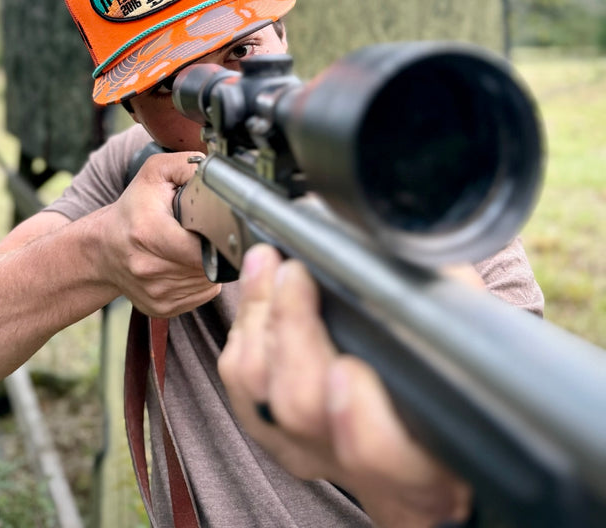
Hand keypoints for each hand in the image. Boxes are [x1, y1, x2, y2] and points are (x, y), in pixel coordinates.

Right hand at [95, 151, 220, 317]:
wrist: (103, 249)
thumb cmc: (132, 210)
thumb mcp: (154, 173)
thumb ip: (186, 164)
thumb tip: (215, 171)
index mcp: (149, 233)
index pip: (202, 247)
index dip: (215, 235)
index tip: (213, 224)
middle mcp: (150, 268)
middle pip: (208, 264)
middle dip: (213, 247)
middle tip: (201, 232)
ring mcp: (156, 293)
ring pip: (209, 281)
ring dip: (209, 264)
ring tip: (192, 246)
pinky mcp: (162, 308)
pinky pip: (202, 295)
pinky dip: (202, 280)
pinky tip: (187, 263)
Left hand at [218, 244, 472, 527]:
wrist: (432, 431)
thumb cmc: (459, 377)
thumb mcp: (476, 342)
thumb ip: (449, 306)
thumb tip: (409, 248)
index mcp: (431, 465)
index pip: (389, 459)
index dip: (360, 423)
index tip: (347, 366)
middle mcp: (366, 474)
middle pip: (306, 412)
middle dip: (293, 333)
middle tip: (296, 273)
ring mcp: (316, 456)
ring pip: (264, 398)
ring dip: (261, 321)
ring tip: (271, 263)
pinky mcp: (279, 437)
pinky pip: (244, 389)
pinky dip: (246, 332)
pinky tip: (259, 287)